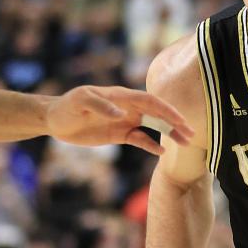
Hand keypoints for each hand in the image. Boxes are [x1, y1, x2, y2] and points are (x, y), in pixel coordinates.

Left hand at [45, 85, 193, 154]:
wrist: (55, 120)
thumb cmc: (67, 106)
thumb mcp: (80, 101)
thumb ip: (101, 104)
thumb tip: (122, 114)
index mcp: (121, 96)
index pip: (149, 101)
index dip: (166, 110)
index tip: (180, 120)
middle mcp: (127, 107)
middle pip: (157, 113)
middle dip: (175, 122)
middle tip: (192, 134)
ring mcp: (125, 120)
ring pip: (153, 126)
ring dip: (169, 133)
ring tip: (185, 143)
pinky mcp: (120, 134)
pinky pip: (140, 139)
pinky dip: (151, 144)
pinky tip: (162, 151)